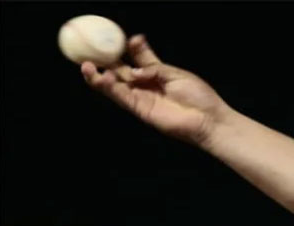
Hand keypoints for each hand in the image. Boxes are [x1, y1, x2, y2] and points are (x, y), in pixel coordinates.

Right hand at [81, 34, 232, 145]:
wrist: (208, 119)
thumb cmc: (199, 96)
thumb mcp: (175, 73)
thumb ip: (152, 66)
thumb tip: (133, 65)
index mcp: (157, 73)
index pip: (138, 58)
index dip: (128, 48)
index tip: (121, 38)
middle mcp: (146, 85)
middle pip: (120, 72)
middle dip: (104, 62)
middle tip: (89, 50)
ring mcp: (142, 98)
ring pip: (114, 86)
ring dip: (98, 77)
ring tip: (85, 65)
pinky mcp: (140, 110)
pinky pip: (121, 97)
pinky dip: (109, 88)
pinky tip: (101, 78)